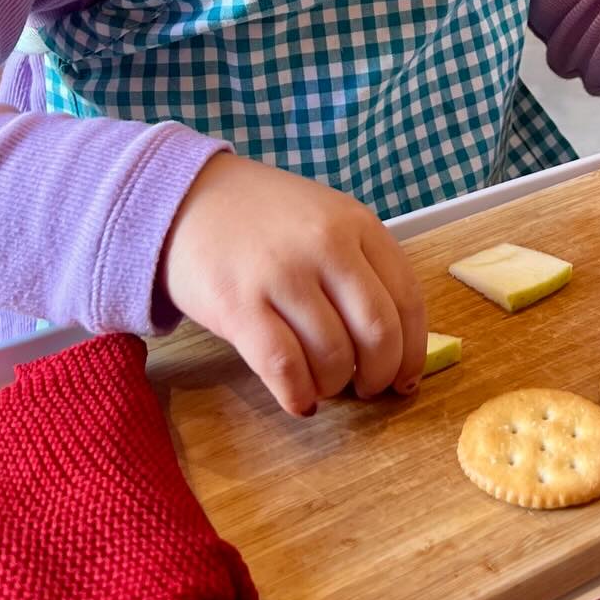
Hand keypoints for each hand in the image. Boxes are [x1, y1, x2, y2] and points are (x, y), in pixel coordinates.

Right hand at [162, 156, 426, 414]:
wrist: (187, 199)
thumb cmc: (264, 219)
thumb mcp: (326, 220)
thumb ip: (361, 267)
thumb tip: (394, 346)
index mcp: (357, 224)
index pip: (407, 299)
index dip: (412, 351)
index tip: (406, 379)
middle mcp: (326, 246)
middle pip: (378, 332)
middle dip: (380, 375)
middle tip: (367, 389)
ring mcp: (282, 274)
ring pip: (333, 356)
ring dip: (334, 386)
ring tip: (323, 385)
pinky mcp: (239, 306)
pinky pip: (284, 367)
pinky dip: (299, 395)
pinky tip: (298, 400)